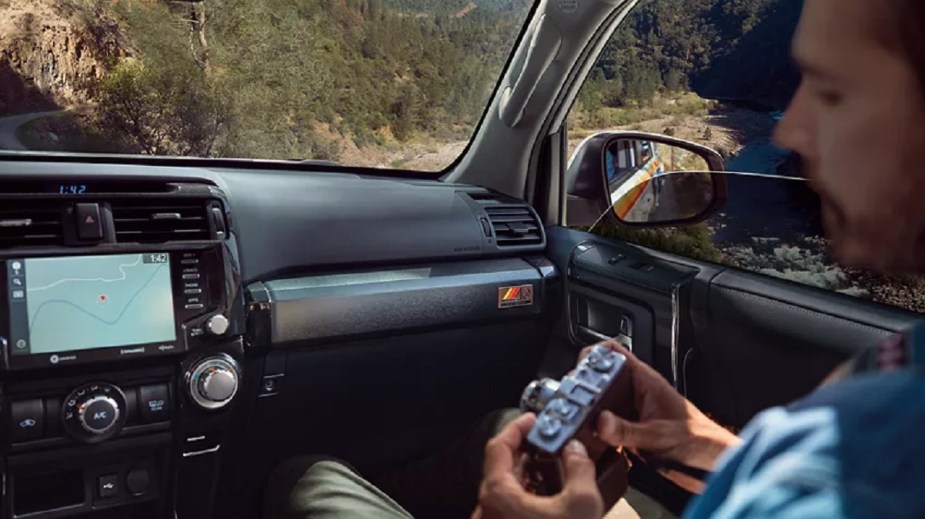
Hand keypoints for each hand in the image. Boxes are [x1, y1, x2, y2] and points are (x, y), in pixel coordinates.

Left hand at [472, 413, 602, 518]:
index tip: (531, 420)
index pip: (498, 446)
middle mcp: (487, 509)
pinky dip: (526, 497)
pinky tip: (548, 501)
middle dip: (525, 451)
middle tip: (545, 441)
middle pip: (501, 467)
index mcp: (497, 494)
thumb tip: (576, 451)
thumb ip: (580, 469)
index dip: (517, 427)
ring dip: (526, 475)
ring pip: (505, 490)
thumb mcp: (582, 504)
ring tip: (551, 469)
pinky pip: (509, 509)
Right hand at [578, 342, 740, 472]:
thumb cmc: (698, 439)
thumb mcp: (661, 435)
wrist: (710, 459)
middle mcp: (634, 390)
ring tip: (574, 418)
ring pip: (599, 399)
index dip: (592, 355)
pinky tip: (588, 437)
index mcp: (644, 380)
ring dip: (585, 408)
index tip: (578, 370)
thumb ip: (630, 430)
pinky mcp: (629, 426)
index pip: (613, 352)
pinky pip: (604, 421)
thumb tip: (602, 422)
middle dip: (582, 386)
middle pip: (599, 377)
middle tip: (570, 400)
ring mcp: (630, 408)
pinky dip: (593, 427)